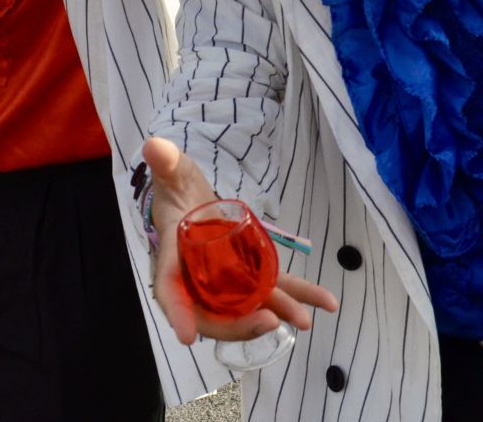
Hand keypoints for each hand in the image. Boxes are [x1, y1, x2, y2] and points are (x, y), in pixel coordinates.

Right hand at [140, 137, 337, 348]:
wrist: (192, 203)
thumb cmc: (177, 193)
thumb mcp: (172, 175)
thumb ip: (166, 163)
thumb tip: (154, 146)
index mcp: (173, 262)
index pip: (171, 291)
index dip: (178, 313)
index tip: (186, 335)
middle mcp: (200, 281)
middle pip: (216, 313)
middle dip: (241, 323)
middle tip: (268, 321)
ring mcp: (229, 281)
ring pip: (249, 306)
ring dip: (277, 313)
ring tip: (304, 319)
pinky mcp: (251, 275)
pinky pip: (275, 289)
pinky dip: (301, 295)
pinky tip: (327, 303)